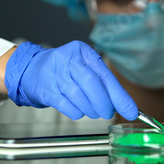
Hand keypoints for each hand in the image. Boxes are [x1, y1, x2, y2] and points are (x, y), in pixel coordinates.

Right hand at [5, 40, 137, 120]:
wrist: (32, 69)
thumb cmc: (65, 69)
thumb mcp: (85, 68)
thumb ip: (104, 84)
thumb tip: (125, 105)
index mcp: (82, 51)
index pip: (105, 74)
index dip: (119, 95)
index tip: (131, 110)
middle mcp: (67, 59)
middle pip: (91, 83)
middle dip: (103, 103)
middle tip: (108, 112)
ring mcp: (54, 73)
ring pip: (78, 96)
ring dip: (90, 109)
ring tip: (93, 111)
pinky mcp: (45, 89)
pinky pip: (66, 105)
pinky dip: (76, 112)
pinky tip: (78, 110)